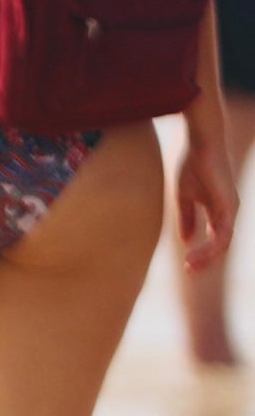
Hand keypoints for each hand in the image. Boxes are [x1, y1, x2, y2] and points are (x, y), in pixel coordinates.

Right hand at [183, 133, 238, 273]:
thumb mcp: (184, 196)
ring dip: (207, 257)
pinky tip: (195, 252)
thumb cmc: (193, 165)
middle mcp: (228, 212)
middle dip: (206, 260)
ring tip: (190, 266)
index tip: (185, 263)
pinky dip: (210, 246)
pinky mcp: (229, 207)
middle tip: (190, 272)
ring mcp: (230, 210)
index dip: (201, 252)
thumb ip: (186, 218)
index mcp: (218, 210)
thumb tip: (186, 240)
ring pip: (223, 243)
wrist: (202, 144)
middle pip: (221, 245)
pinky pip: (223, 234)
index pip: (214, 238)